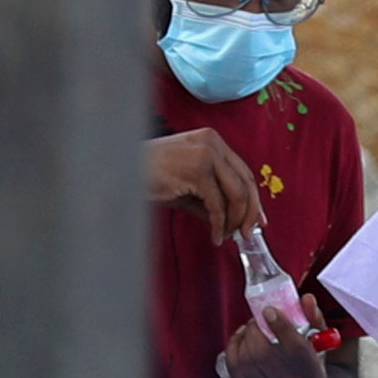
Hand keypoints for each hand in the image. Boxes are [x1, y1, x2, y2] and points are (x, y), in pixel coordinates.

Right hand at [148, 130, 265, 241]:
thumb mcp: (187, 187)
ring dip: (234, 221)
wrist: (121, 172)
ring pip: (236, 195)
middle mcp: (212, 143)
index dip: (253, 198)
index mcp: (211, 140)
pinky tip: (215, 237)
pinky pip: (217, 205)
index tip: (257, 219)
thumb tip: (231, 221)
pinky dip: (219, 225)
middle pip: (245, 181)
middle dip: (250, 212)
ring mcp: (206, 154)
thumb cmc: (148, 176)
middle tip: (247, 233)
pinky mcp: (197, 171)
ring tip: (226, 236)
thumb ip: (211, 199)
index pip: (242, 171)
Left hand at [216, 311, 334, 377]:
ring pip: (246, 362)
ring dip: (243, 338)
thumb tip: (305, 299)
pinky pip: (234, 371)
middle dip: (256, 330)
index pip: (296, 349)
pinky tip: (239, 341)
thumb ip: (317, 323)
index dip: (281, 326)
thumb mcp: (326, 351)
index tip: (270, 311)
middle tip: (257, 320)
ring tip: (249, 329)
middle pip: (264, 354)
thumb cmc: (317, 377)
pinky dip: (233, 350)